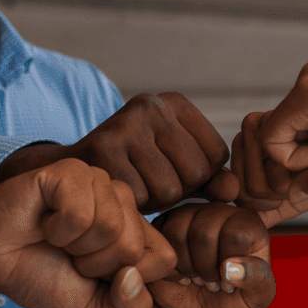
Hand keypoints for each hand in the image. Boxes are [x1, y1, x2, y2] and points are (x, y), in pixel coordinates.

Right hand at [0, 158, 175, 307]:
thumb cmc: (41, 276)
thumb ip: (127, 307)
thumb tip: (133, 276)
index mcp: (138, 231)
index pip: (165, 259)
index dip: (127, 280)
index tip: (95, 276)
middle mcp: (124, 203)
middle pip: (134, 246)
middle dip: (93, 264)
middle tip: (68, 254)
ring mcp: (99, 181)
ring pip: (109, 227)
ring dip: (73, 246)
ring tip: (57, 237)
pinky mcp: (71, 171)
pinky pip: (80, 212)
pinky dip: (57, 229)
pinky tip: (45, 221)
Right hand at [49, 92, 240, 209]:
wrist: (72, 170)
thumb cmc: (136, 170)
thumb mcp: (178, 169)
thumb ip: (212, 181)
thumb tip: (235, 192)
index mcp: (176, 104)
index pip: (217, 155)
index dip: (199, 177)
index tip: (171, 170)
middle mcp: (153, 105)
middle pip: (195, 173)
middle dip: (177, 190)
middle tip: (150, 180)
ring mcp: (127, 123)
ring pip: (169, 189)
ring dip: (153, 200)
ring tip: (135, 183)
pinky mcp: (104, 146)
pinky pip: (140, 196)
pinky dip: (132, 203)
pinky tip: (119, 187)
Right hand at [149, 203, 274, 307]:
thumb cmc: (230, 302)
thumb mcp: (256, 300)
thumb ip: (258, 280)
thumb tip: (230, 267)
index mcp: (249, 224)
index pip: (236, 235)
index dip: (229, 266)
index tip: (230, 282)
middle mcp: (221, 211)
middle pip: (204, 233)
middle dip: (205, 269)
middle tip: (210, 283)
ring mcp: (191, 214)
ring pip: (178, 233)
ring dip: (186, 267)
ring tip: (196, 278)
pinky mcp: (166, 223)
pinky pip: (159, 239)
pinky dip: (169, 266)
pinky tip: (180, 275)